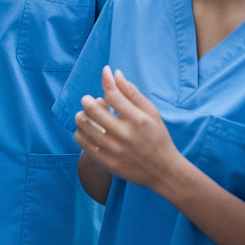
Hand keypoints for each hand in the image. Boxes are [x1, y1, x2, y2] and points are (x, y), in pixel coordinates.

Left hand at [73, 66, 184, 193]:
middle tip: (89, 101)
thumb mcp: (151, 112)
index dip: (105, 80)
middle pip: (92, 109)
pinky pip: (82, 143)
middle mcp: (126, 135)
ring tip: (87, 116)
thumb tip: (114, 73)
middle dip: (87, 100)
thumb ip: (132, 92)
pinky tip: (87, 131)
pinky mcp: (107, 163)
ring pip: (84, 125)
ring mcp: (115, 150)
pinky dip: (80, 133)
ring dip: (82, 116)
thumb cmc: (157, 136)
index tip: (104, 74)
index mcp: (138, 120)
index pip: (112, 95)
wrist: (163, 171)